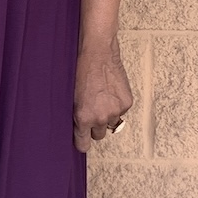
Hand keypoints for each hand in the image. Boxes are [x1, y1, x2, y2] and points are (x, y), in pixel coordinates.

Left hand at [73, 37, 132, 151]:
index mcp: (83, 117)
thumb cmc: (79, 71)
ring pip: (112, 123)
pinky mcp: (126, 103)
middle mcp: (101, 118)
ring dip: (107, 115)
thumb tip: (77, 126)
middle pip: (98, 135)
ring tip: (101, 98)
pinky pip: (121, 111)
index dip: (81, 142)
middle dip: (94, 126)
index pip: (83, 144)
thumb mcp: (71, 96)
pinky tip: (110, 90)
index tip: (81, 141)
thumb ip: (76, 114)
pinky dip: (117, 104)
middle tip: (91, 111)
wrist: (97, 53)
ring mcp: (116, 110)